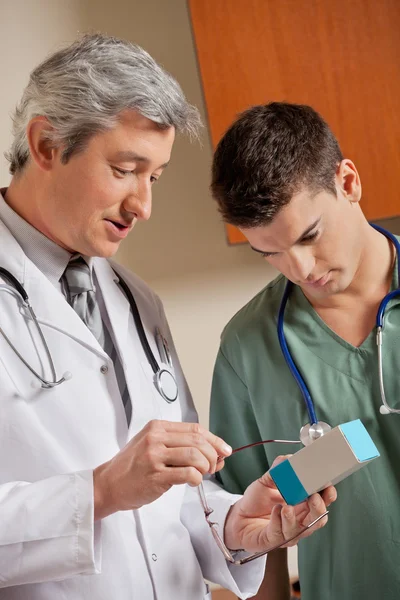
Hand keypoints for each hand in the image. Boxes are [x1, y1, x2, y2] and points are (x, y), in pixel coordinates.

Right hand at [93, 420, 231, 519]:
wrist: (108, 484)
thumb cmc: (132, 467)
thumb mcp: (152, 445)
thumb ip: (178, 445)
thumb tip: (213, 452)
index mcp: (157, 427)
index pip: (195, 429)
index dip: (214, 440)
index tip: (224, 450)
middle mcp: (156, 438)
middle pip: (197, 440)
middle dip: (212, 454)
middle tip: (214, 466)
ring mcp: (154, 456)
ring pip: (195, 455)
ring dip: (206, 467)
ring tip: (202, 474)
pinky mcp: (155, 475)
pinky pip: (187, 473)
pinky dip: (197, 478)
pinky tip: (193, 481)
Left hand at [224, 455, 336, 551]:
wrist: (239, 517)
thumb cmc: (257, 500)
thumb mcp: (267, 481)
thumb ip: (278, 470)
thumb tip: (288, 459)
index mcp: (302, 505)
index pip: (323, 502)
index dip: (328, 495)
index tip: (327, 484)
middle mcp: (299, 520)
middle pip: (318, 519)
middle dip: (319, 508)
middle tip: (313, 497)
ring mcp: (288, 532)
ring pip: (301, 530)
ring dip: (296, 517)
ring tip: (288, 506)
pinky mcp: (273, 540)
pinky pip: (279, 534)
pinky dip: (278, 521)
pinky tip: (275, 510)